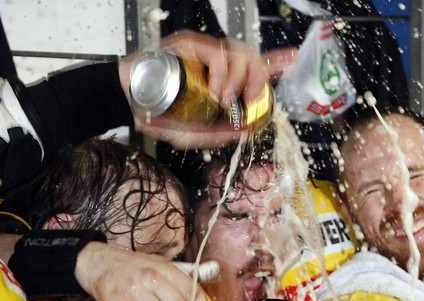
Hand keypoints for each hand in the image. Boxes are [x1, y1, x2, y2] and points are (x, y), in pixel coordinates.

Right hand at [118, 31, 294, 147]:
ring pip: (240, 53)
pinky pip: (219, 54)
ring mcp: (203, 52)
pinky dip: (223, 74)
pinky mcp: (191, 44)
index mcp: (219, 79)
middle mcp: (214, 63)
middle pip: (252, 58)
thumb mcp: (194, 134)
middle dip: (258, 81)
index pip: (252, 66)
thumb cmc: (157, 114)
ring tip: (225, 99)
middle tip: (249, 100)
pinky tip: (215, 90)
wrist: (130, 103)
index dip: (274, 61)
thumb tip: (246, 132)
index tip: (293, 58)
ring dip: (240, 80)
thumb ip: (220, 134)